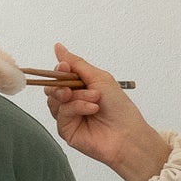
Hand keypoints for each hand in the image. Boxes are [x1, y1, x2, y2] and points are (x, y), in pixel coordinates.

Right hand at [44, 43, 168, 180]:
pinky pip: (61, 114)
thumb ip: (76, 64)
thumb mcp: (99, 78)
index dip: (59, 70)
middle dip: (61, 83)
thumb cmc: (119, 106)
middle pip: (52, 88)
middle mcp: (72, 102)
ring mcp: (68, 117)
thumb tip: (58, 47)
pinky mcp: (66, 130)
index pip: (59, 76)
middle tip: (73, 86)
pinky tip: (92, 109)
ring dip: (75, 96)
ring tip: (94, 99)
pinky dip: (77, 107)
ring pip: (54, 100)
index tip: (64, 66)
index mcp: (80, 88)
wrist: (128, 133)